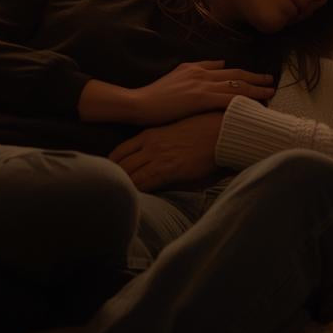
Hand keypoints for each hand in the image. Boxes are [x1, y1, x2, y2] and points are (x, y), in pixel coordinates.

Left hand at [109, 112, 224, 190]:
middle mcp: (149, 144)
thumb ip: (161, 144)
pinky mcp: (169, 169)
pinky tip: (135, 201)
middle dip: (114, 179)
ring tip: (120, 199)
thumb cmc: (204, 131)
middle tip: (111, 192)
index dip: (112, 166)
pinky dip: (138, 193)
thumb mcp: (175, 132)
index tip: (110, 177)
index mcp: (149, 134)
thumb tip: (152, 161)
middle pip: (120, 165)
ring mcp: (158, 157)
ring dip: (124, 187)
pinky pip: (145, 184)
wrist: (222, 131)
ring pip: (129, 175)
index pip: (119, 152)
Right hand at [127, 60, 273, 126]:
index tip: (258, 78)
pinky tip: (254, 106)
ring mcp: (202, 86)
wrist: (139, 104)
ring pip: (236, 86)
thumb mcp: (178, 74)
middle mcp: (203, 74)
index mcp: (197, 69)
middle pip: (237, 75)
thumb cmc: (155, 95)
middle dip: (257, 79)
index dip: (245, 74)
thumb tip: (221, 64)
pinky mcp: (200, 99)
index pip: (228, 70)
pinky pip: (228, 100)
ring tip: (271, 93)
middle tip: (272, 82)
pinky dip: (243, 102)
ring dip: (256, 90)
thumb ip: (199, 68)